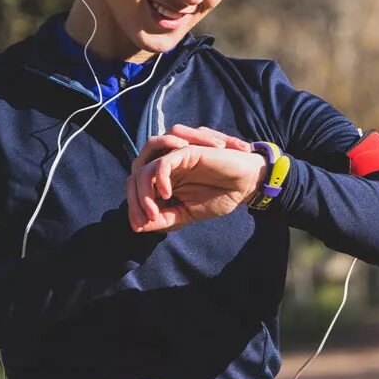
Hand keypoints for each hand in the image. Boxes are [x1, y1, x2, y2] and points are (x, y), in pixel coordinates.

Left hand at [128, 129, 266, 232]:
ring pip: (143, 168)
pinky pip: (163, 162)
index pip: (136, 188)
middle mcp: (165, 167)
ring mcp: (174, 158)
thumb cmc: (221, 195)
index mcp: (164, 180)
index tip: (139, 226)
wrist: (246, 185)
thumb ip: (166, 218)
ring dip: (142, 191)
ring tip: (154, 211)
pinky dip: (159, 179)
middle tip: (145, 220)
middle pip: (134, 177)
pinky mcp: (186, 151)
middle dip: (134, 201)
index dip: (132, 207)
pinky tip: (166, 194)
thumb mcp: (188, 214)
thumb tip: (138, 227)